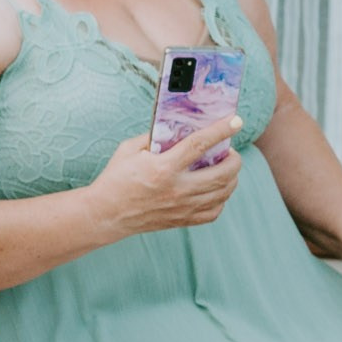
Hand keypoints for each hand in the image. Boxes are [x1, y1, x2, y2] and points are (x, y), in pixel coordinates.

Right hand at [88, 117, 241, 237]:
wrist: (105, 214)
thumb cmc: (115, 179)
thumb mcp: (128, 150)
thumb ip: (154, 138)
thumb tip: (177, 129)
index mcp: (162, 168)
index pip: (199, 144)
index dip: (221, 130)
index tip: (236, 121)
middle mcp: (177, 189)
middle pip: (223, 173)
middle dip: (234, 158)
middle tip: (229, 151)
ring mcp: (183, 207)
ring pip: (224, 192)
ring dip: (231, 177)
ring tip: (225, 168)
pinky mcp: (183, 220)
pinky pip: (215, 211)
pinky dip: (221, 198)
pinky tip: (214, 190)